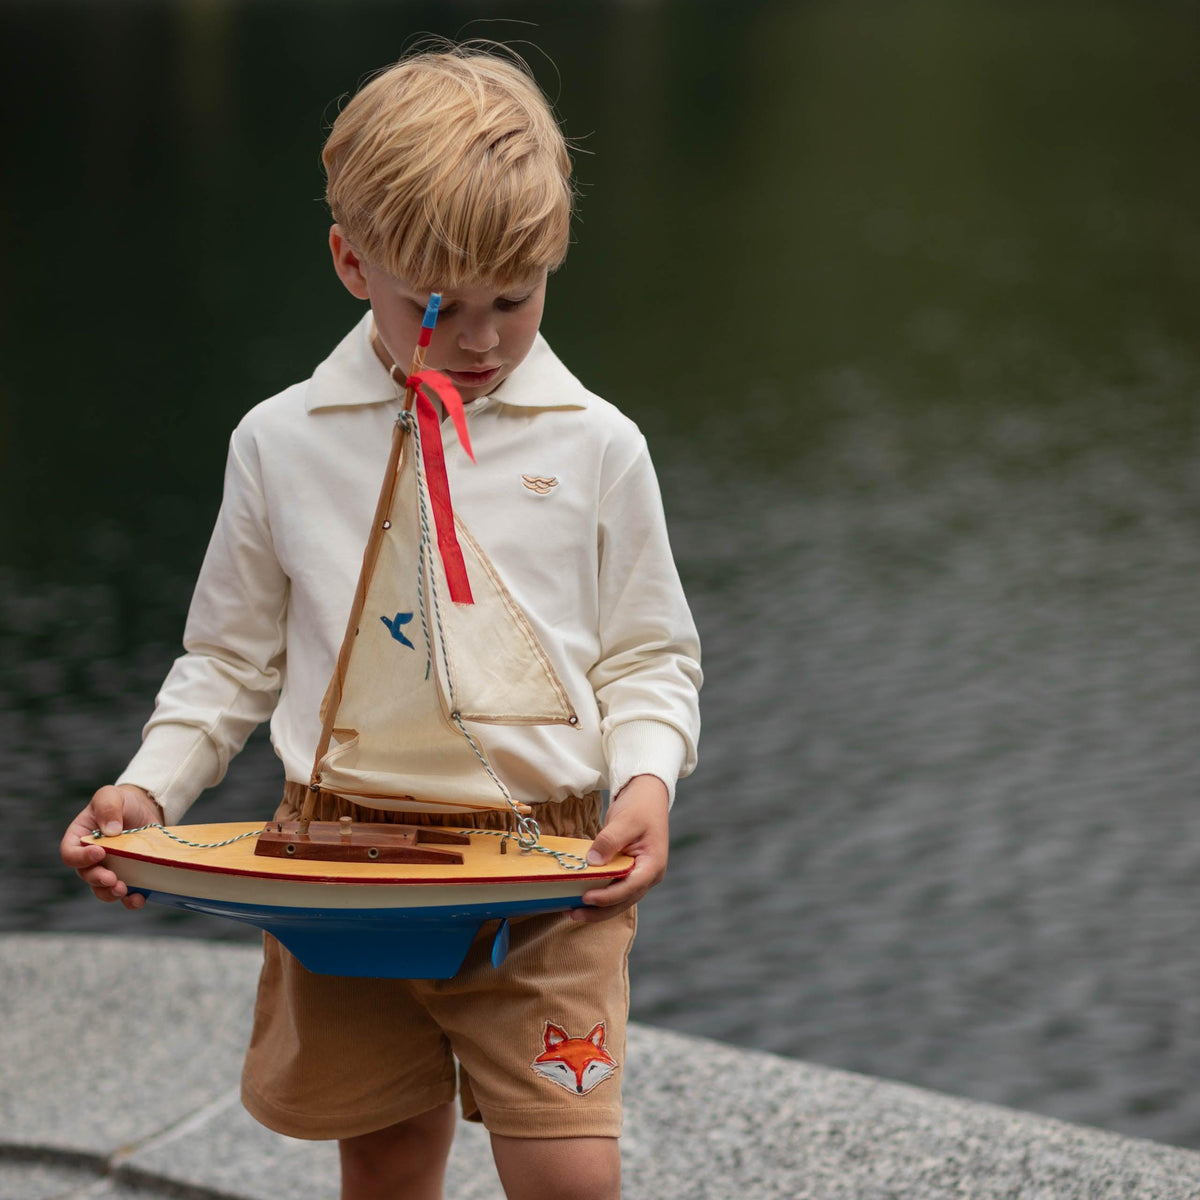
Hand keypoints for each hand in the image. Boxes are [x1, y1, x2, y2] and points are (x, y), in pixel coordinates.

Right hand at [60, 784, 163, 909]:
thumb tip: (110, 831)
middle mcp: (90, 858)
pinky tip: (140, 897)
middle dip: (98, 879)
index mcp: (79, 839)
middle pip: (87, 875)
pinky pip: (126, 894)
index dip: (80, 858)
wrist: (144, 808)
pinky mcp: (129, 875)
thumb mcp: (110, 795)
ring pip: (103, 890)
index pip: (70, 854)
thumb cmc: (121, 801)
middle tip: (112, 879)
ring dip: (111, 893)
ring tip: (123, 890)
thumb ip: (107, 808)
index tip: (99, 852)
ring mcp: (109, 869)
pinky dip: (131, 899)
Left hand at [570, 774, 669, 923]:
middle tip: (574, 913)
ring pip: (619, 900)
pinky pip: (614, 888)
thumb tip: (593, 861)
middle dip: (599, 910)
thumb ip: (610, 841)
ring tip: (573, 911)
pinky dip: (599, 895)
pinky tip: (580, 898)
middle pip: (624, 900)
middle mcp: (648, 875)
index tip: (587, 897)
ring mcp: (639, 875)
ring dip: (597, 908)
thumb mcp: (625, 820)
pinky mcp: (628, 872)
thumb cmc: (641, 806)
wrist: (647, 796)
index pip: (631, 887)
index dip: (609, 896)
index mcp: (653, 864)